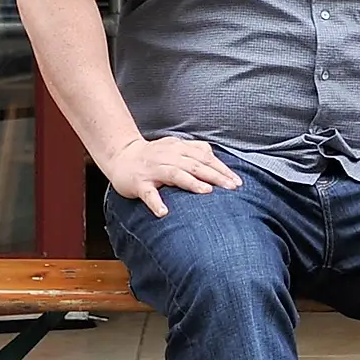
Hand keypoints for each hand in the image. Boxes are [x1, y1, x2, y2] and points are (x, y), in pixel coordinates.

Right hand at [103, 136, 240, 216]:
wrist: (121, 156)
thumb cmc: (153, 155)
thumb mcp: (175, 147)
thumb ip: (194, 149)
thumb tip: (214, 155)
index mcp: (178, 148)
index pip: (204, 157)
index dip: (222, 169)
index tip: (237, 181)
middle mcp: (167, 156)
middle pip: (195, 165)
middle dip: (215, 176)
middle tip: (231, 187)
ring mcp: (153, 169)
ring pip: (175, 174)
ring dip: (191, 183)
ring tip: (207, 192)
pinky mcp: (139, 183)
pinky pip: (148, 193)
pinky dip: (156, 202)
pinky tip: (163, 212)